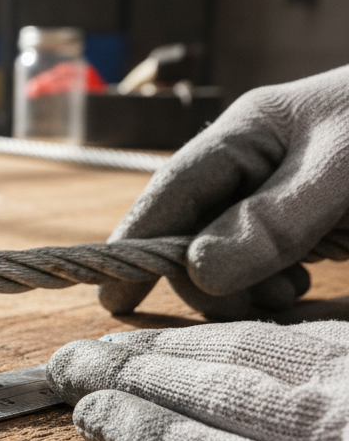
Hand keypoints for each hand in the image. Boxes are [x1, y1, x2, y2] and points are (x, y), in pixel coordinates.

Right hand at [99, 66, 348, 319]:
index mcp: (248, 132)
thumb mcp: (345, 167)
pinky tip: (302, 290)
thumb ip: (276, 218)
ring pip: (228, 255)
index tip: (114, 298)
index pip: (169, 190)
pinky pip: (267, 262)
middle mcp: (254, 162)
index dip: (135, 243)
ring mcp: (281, 192)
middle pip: (194, 232)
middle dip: (210, 279)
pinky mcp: (310, 218)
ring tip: (292, 296)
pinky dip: (274, 287)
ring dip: (247, 289)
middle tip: (258, 307)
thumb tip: (201, 271)